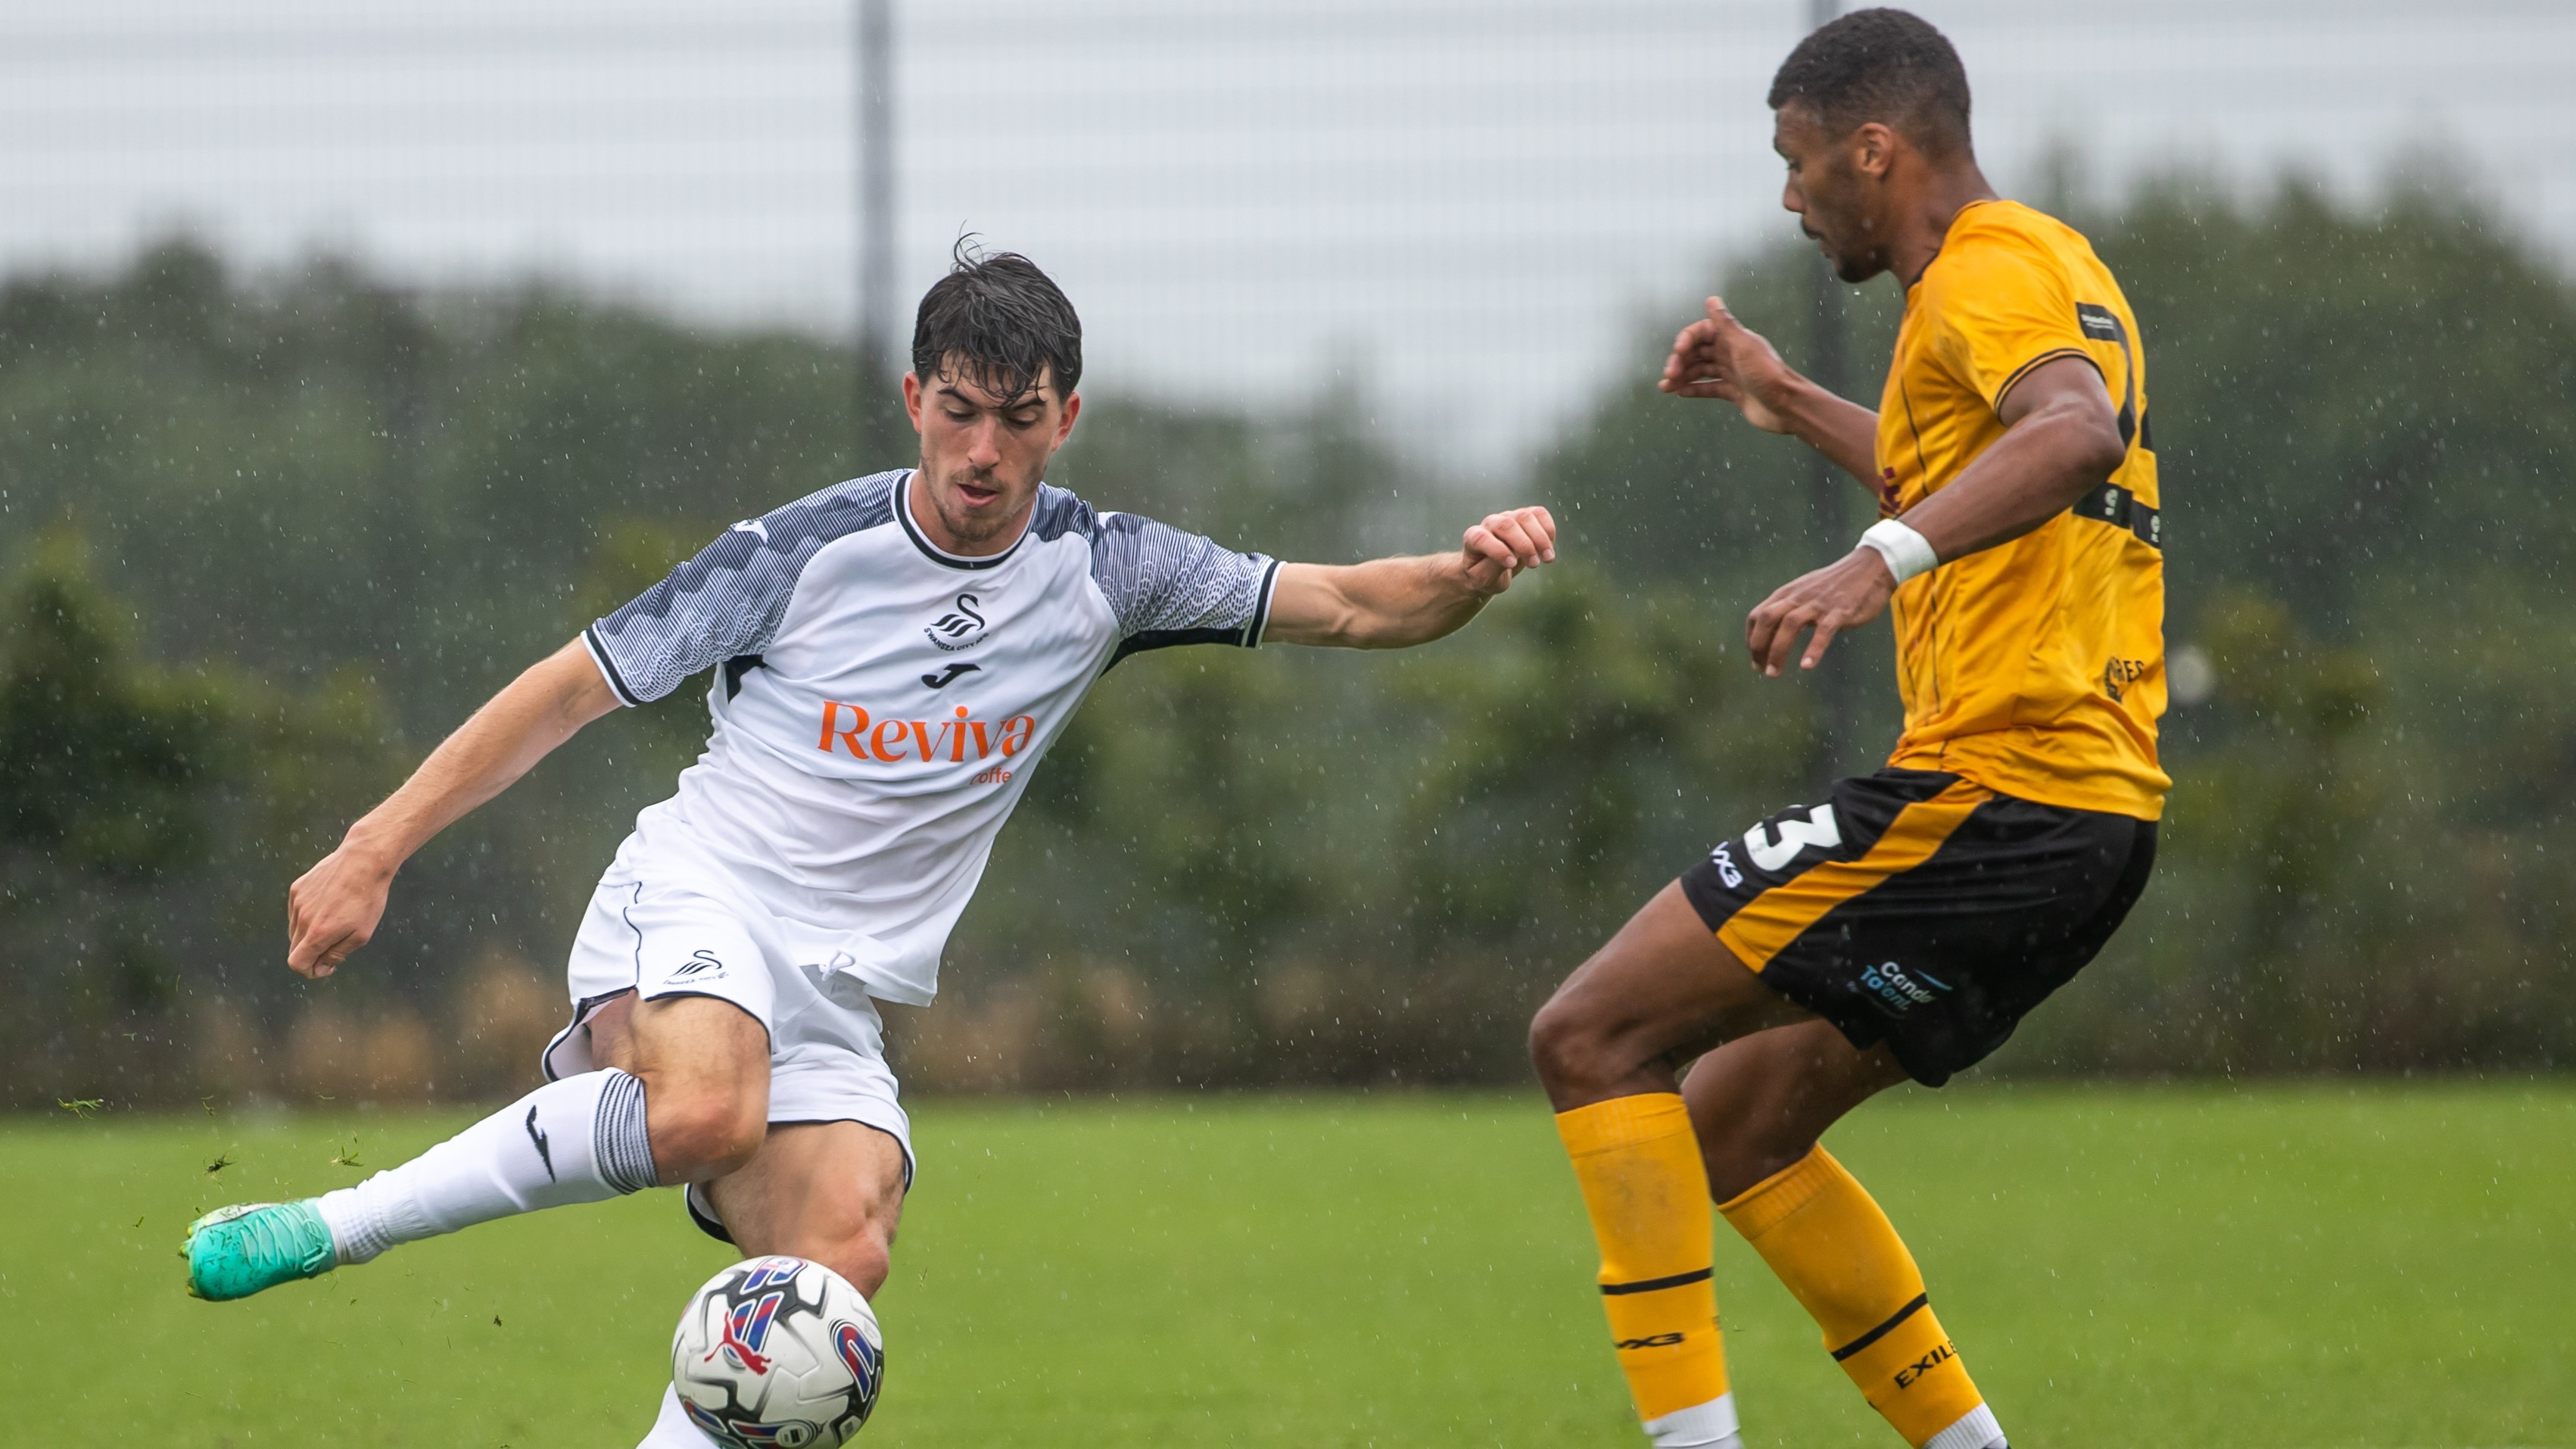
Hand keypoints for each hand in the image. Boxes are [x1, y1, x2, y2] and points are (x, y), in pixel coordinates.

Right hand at [287, 835, 399, 977]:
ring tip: (336, 922)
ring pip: (295, 930)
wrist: (365, 859)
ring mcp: (297, 902)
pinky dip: (308, 916)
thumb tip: (320, 968)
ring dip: (310, 934)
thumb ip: (336, 954)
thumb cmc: (368, 898)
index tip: (325, 968)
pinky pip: (296, 911)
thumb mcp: (361, 934)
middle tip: (334, 947)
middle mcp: (302, 918)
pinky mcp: (297, 888)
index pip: (296, 963)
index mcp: (317, 933)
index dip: (309, 971)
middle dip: (312, 954)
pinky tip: (330, 906)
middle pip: (295, 948)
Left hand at [1459, 505, 1557, 594]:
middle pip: (1506, 524)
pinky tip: (1549, 547)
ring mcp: (1508, 517)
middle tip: (1534, 564)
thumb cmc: (1485, 575)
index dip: (1498, 550)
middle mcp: (1490, 523)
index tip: (1512, 564)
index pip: (1482, 538)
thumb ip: (1492, 569)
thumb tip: (1512, 557)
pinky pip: (1539, 513)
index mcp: (1473, 537)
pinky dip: (1548, 529)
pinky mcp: (1524, 516)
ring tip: (1547, 559)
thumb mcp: (1483, 579)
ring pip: (1525, 516)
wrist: (1491, 569)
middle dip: (1524, 544)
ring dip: (1540, 538)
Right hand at [1659, 297, 1799, 433]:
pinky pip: (1709, 387)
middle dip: (1680, 361)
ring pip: (1701, 371)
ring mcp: (1733, 373)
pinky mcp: (1734, 392)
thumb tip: (1710, 298)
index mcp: (1733, 339)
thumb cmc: (1767, 374)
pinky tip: (1680, 392)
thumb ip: (1726, 324)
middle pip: (1698, 353)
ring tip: (1666, 387)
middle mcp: (1732, 353)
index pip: (1702, 332)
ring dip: (1682, 376)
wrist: (1786, 406)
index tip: (1678, 351)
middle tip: (1669, 375)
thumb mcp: (1743, 346)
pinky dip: (1694, 389)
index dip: (1687, 340)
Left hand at [1746, 548, 1895, 676]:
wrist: (1870, 567)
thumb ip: (1788, 607)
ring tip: (1774, 673)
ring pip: (1789, 624)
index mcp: (1787, 594)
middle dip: (1758, 646)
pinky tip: (1806, 665)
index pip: (1757, 615)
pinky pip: (1823, 631)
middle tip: (1760, 669)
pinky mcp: (1840, 611)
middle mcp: (1798, 597)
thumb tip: (1773, 631)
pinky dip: (1813, 649)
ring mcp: (1819, 603)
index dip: (1751, 638)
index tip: (1755, 658)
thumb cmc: (1835, 585)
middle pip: (1766, 618)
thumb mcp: (1805, 592)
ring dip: (1778, 651)